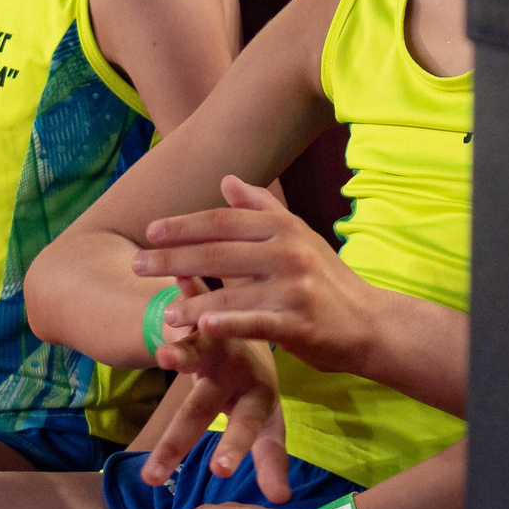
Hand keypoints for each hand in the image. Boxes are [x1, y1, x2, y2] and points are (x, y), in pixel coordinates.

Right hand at [135, 275, 289, 501]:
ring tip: (166, 355)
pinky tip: (180, 277)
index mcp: (256, 397)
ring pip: (196, 352)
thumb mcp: (262, 416)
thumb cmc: (250, 381)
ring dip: (182, 353)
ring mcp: (217, 340)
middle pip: (205, 408)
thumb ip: (269, 456)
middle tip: (156, 469)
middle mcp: (236, 371)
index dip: (235, 448)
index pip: (246, 430)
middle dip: (182, 437)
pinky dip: (188, 287)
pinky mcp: (203, 310)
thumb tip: (281, 501)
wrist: (252, 323)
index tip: (218, 472)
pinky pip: (196, 297)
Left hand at [136, 177, 381, 376]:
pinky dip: (229, 324)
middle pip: (219, 252)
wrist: (371, 322)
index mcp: (283, 227)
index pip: (223, 221)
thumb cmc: (328, 279)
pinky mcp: (300, 323)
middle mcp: (288, 251)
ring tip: (163, 312)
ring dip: (192, 303)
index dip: (184, 226)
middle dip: (172, 258)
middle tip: (136, 265)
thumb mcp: (298, 236)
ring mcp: (295, 287)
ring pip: (232, 293)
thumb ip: (261, 208)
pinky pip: (257, 322)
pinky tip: (203, 328)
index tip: (150, 231)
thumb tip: (226, 180)